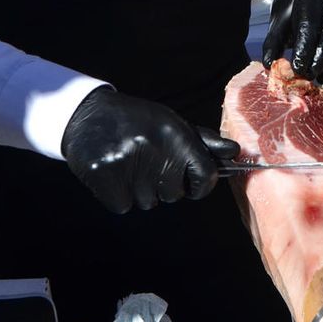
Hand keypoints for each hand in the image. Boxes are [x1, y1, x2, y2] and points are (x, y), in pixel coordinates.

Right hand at [59, 88, 230, 212]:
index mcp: (175, 134)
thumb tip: (234, 152)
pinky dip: (119, 195)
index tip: (192, 182)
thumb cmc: (137, 121)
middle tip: (147, 160)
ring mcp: (128, 163)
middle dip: (163, 184)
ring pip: (148, 202)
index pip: (206, 175)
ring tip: (128, 163)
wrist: (88, 115)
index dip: (201, 184)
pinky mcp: (104, 176)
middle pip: (174, 195)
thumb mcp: (171, 123)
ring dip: (140, 190)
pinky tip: (114, 172)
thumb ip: (203, 141)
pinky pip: (124, 206)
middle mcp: (154, 149)